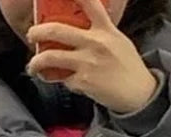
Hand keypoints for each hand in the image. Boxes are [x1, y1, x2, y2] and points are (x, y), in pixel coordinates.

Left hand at [25, 0, 159, 114]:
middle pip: (57, 30)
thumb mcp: (118, 41)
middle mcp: (94, 43)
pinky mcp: (83, 82)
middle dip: (37, 31)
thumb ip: (101, 32)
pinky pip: (63, 79)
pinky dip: (61, 81)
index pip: (89, 4)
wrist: (139, 93)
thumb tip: (81, 28)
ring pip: (51, 57)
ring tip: (33, 66)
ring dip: (36, 62)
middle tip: (32, 35)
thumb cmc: (129, 67)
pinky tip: (64, 81)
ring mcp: (87, 63)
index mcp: (105, 29)